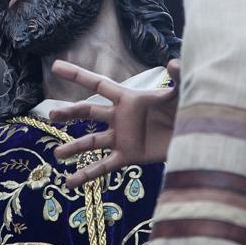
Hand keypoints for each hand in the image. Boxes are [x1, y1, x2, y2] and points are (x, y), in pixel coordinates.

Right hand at [48, 58, 180, 187]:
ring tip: (56, 154)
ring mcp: (121, 138)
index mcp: (128, 99)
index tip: (56, 66)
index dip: (78, 75)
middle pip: (88, 112)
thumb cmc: (186, 110)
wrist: (194, 137)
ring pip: (91, 142)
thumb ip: (177, 78)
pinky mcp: (127, 156)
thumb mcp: (179, 94)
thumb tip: (175, 61)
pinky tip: (70, 183)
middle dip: (69, 112)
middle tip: (51, 114)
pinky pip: (103, 166)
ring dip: (73, 148)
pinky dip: (87, 174)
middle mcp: (120, 117)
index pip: (98, 84)